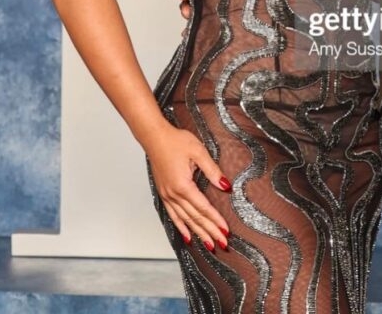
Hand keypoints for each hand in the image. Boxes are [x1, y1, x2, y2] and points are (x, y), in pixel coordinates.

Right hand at [146, 121, 231, 250]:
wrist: (155, 137)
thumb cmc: (176, 141)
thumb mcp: (199, 151)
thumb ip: (212, 170)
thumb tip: (226, 186)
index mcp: (183, 185)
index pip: (203, 208)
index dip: (216, 220)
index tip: (226, 232)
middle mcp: (174, 194)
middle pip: (195, 218)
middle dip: (209, 231)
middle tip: (222, 244)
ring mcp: (167, 195)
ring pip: (185, 220)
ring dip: (198, 233)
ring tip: (209, 245)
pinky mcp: (164, 193)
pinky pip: (173, 215)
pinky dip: (181, 227)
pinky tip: (187, 236)